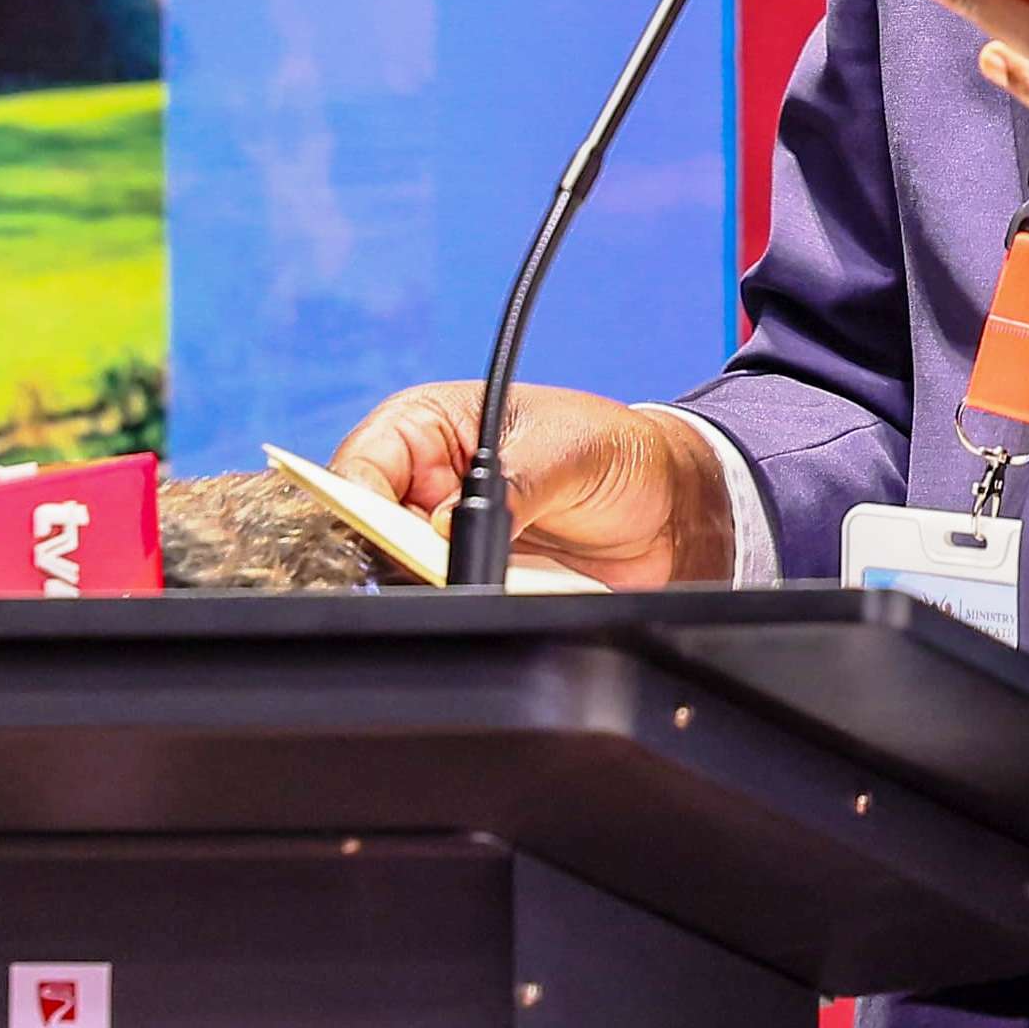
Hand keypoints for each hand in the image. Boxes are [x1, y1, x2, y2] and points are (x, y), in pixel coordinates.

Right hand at [327, 380, 736, 585]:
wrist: (668, 508)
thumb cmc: (616, 452)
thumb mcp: (567, 454)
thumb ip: (509, 486)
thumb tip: (445, 525)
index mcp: (431, 425)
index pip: (362, 462)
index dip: (361, 500)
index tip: (392, 533)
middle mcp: (426, 480)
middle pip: (366, 525)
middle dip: (392, 549)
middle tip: (434, 564)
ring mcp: (445, 531)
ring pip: (398, 568)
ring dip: (429, 580)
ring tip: (481, 575)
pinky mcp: (471, 575)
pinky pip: (443, 598)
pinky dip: (460, 603)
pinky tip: (495, 593)